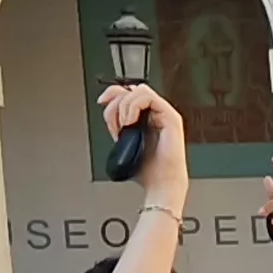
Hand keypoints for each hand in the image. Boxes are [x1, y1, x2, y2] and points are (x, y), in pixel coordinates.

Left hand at [99, 83, 187, 199]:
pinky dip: (134, 106)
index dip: (112, 93)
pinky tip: (131, 122)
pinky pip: (148, 97)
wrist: (160, 183)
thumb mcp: (122, 139)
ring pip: (139, 90)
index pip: (128, 92)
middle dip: (116, 102)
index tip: (102, 102)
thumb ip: (117, 120)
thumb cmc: (147, 169)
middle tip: (114, 121)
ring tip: (124, 124)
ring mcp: (164, 113)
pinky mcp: (171, 117)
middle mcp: (156, 113)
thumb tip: (107, 104)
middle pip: (132, 89)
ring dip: (125, 106)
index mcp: (145, 117)